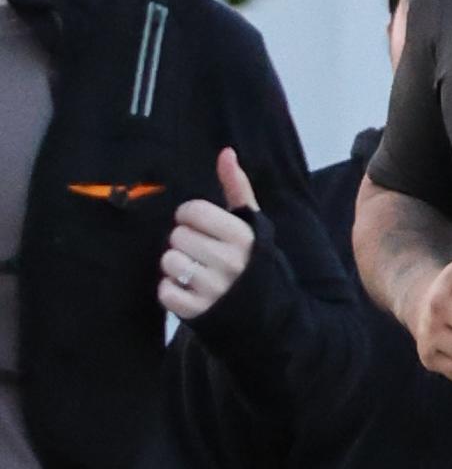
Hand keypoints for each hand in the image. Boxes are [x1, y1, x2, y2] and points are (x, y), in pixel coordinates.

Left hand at [158, 147, 259, 322]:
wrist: (270, 316)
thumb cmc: (255, 262)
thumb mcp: (252, 225)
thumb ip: (237, 188)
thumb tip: (226, 152)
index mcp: (242, 236)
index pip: (192, 212)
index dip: (190, 217)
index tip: (201, 227)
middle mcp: (229, 261)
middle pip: (177, 236)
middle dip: (184, 243)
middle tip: (200, 253)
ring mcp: (214, 289)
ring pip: (168, 262)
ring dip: (176, 266)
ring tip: (194, 272)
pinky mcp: (199, 313)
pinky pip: (165, 292)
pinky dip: (171, 291)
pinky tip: (189, 290)